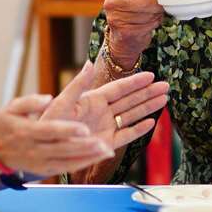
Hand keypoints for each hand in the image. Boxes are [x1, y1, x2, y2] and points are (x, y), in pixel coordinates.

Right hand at [0, 93, 112, 177]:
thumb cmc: (5, 124)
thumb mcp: (12, 108)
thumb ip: (30, 102)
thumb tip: (48, 98)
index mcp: (26, 131)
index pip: (50, 131)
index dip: (68, 130)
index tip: (85, 128)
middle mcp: (34, 149)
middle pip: (62, 148)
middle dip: (84, 147)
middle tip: (103, 142)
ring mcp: (39, 162)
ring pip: (67, 161)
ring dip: (88, 157)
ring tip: (107, 151)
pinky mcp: (44, 170)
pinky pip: (66, 168)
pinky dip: (82, 164)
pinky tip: (97, 158)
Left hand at [44, 63, 168, 150]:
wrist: (46, 148)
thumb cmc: (49, 124)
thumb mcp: (63, 102)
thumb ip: (79, 84)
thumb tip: (89, 63)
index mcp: (92, 100)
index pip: (119, 89)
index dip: (135, 82)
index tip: (151, 75)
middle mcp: (102, 112)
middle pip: (130, 100)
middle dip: (148, 93)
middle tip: (166, 86)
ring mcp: (106, 127)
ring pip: (132, 115)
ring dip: (148, 107)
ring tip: (164, 99)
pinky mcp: (107, 143)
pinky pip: (127, 135)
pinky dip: (139, 130)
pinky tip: (151, 123)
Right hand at [101, 0, 165, 68]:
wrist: (123, 31)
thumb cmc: (132, 2)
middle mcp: (112, 0)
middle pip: (147, 0)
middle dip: (158, 1)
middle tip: (162, 0)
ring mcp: (116, 17)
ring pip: (149, 14)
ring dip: (157, 13)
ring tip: (154, 11)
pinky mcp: (124, 32)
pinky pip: (148, 25)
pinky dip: (154, 23)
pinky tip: (150, 20)